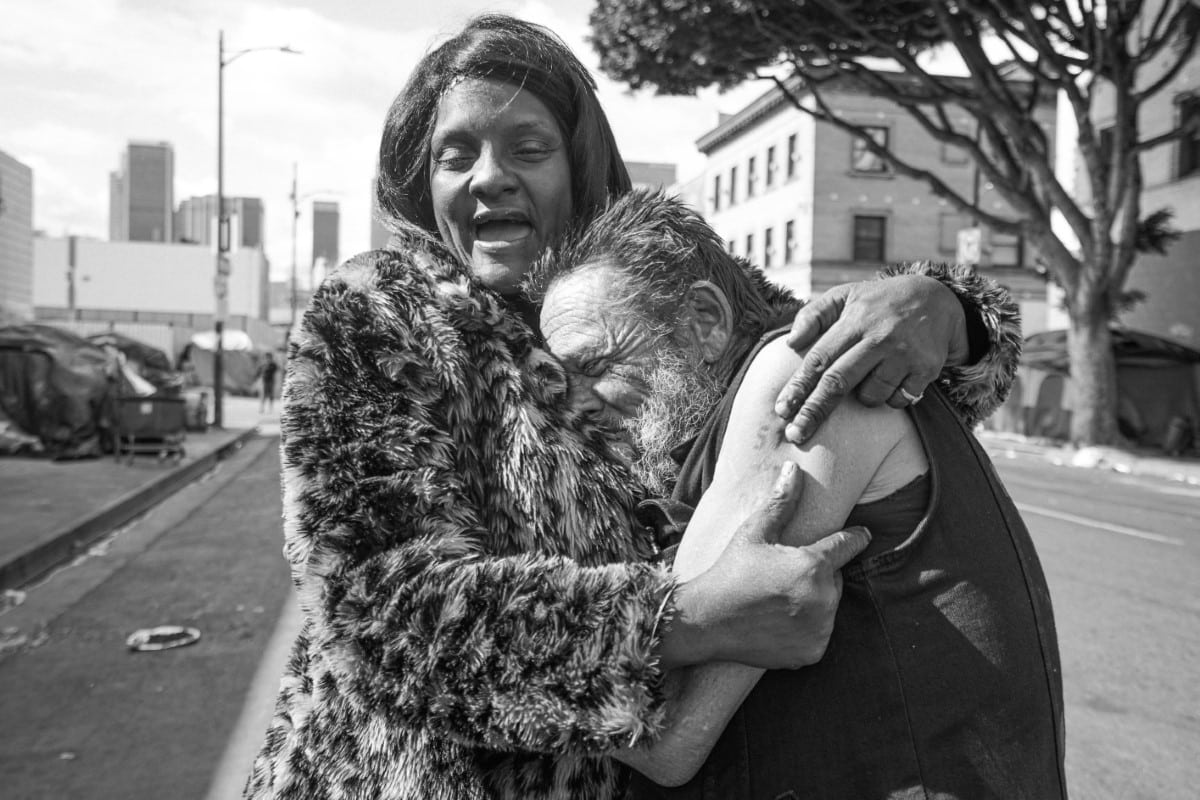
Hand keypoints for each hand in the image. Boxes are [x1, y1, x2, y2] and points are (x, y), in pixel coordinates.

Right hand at [663, 463, 870, 669]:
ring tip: (779, 598)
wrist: (705, 621)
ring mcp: (819, 629)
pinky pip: (821, 632)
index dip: (855, 538)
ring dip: (814, 600)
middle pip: (834, 579)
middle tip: (785, 573)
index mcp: (812, 566)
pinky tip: (780, 621)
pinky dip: (808, 627)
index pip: (846, 546)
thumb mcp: (754, 532)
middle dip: (818, 573)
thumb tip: (794, 469)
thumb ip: (781, 502)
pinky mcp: (813, 652)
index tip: (864, 535)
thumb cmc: (729, 572)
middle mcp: (823, 599)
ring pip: (828, 606)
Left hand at [773, 275, 968, 443]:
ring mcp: (904, 354)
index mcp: (855, 320)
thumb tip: (791, 343)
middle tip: (795, 434)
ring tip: (870, 376)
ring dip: (863, 397)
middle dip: (814, 411)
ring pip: (870, 396)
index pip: (820, 359)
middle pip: (838, 383)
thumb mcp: (846, 295)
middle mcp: (879, 337)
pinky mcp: (927, 368)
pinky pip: (898, 400)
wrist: (938, 298)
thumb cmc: (879, 302)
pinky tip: (895, 378)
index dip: (798, 387)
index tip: (781, 410)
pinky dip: (891, 397)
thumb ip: (814, 315)